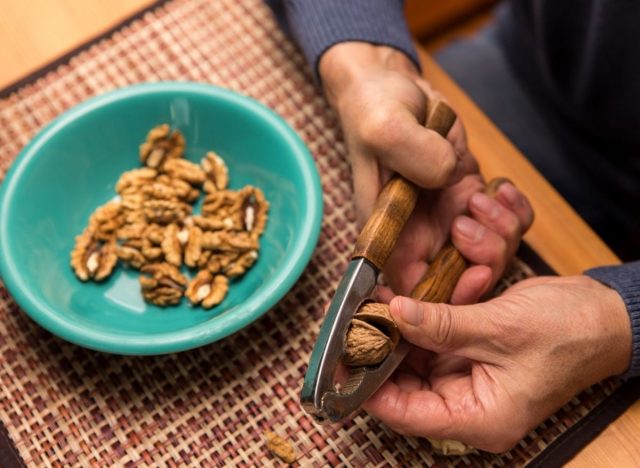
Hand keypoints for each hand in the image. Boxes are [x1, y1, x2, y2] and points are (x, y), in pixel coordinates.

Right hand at [319, 43, 532, 298]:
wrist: (391, 87)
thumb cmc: (374, 111)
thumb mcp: (385, 129)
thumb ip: (415, 156)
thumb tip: (450, 176)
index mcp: (388, 234)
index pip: (413, 288)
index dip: (445, 295)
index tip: (472, 276)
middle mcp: (418, 233)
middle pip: (458, 278)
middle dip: (483, 261)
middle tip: (481, 220)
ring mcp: (447, 216)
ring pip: (488, 252)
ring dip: (501, 231)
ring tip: (486, 193)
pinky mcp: (469, 194)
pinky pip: (504, 219)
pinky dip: (513, 209)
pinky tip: (502, 187)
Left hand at [364, 275, 631, 451]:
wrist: (603, 315)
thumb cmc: (568, 335)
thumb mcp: (499, 329)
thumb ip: (441, 324)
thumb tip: (394, 314)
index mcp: (479, 417)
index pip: (407, 414)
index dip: (370, 387)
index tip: (343, 357)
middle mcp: (469, 404)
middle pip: (405, 384)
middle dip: (382, 348)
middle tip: (357, 318)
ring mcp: (469, 378)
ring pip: (416, 359)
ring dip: (401, 329)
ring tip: (378, 301)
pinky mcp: (470, 353)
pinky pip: (434, 339)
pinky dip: (423, 319)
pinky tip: (408, 297)